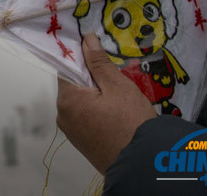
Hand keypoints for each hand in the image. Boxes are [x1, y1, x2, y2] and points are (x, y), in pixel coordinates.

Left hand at [56, 33, 156, 173]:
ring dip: (97, 93)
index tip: (95, 49)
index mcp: (67, 100)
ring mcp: (72, 131)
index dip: (81, 56)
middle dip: (93, 76)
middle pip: (74, 84)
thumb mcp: (118, 86)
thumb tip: (86, 39)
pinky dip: (98, 109)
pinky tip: (118, 111)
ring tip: (120, 95)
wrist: (143, 166)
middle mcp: (63, 116)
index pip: (66, 67)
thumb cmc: (131, 124)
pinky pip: (86, 116)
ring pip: (82, 101)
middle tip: (116, 75)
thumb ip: (99, 62)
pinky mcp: (82, 142)